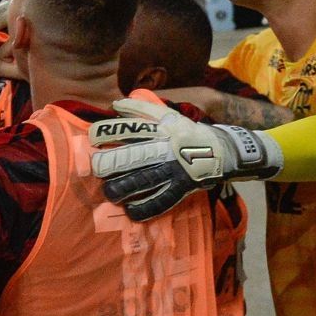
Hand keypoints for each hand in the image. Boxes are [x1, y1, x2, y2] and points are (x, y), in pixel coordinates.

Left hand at [87, 98, 282, 221]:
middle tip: (97, 168)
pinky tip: (131, 211)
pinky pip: (163, 200)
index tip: (92, 137)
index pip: (131, 127)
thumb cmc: (188, 133)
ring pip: (146, 179)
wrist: (224, 150)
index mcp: (162, 128)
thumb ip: (143, 110)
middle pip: (136, 155)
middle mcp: (167, 147)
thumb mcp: (169, 115)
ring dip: (125, 187)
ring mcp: (175, 168)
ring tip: (110, 192)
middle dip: (113, 162)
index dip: (109, 131)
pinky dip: (146, 207)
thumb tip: (115, 103)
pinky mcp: (183, 186)